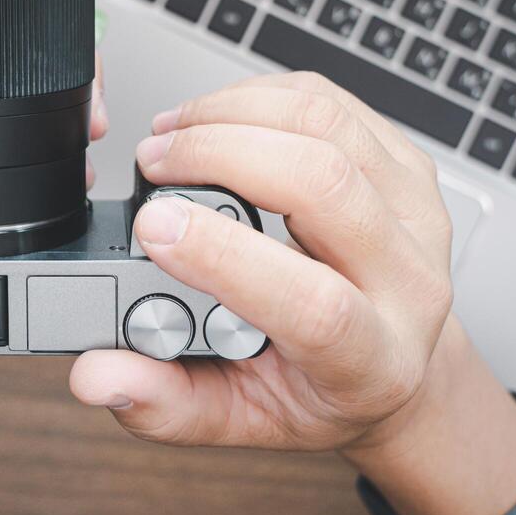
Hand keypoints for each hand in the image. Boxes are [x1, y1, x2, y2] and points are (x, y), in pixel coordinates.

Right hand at [70, 72, 515, 514]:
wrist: (394, 366)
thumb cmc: (315, 390)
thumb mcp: (238, 418)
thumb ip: (163, 402)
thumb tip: (99, 375)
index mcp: (370, 360)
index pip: (315, 304)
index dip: (226, 258)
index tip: (151, 227)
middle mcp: (408, 281)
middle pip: (324, 185)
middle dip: (217, 154)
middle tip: (151, 161)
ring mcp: (417, 213)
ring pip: (326, 126)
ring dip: (233, 112)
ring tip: (174, 132)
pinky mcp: (407, 165)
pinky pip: (332, 102)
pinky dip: (259, 96)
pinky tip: (218, 117)